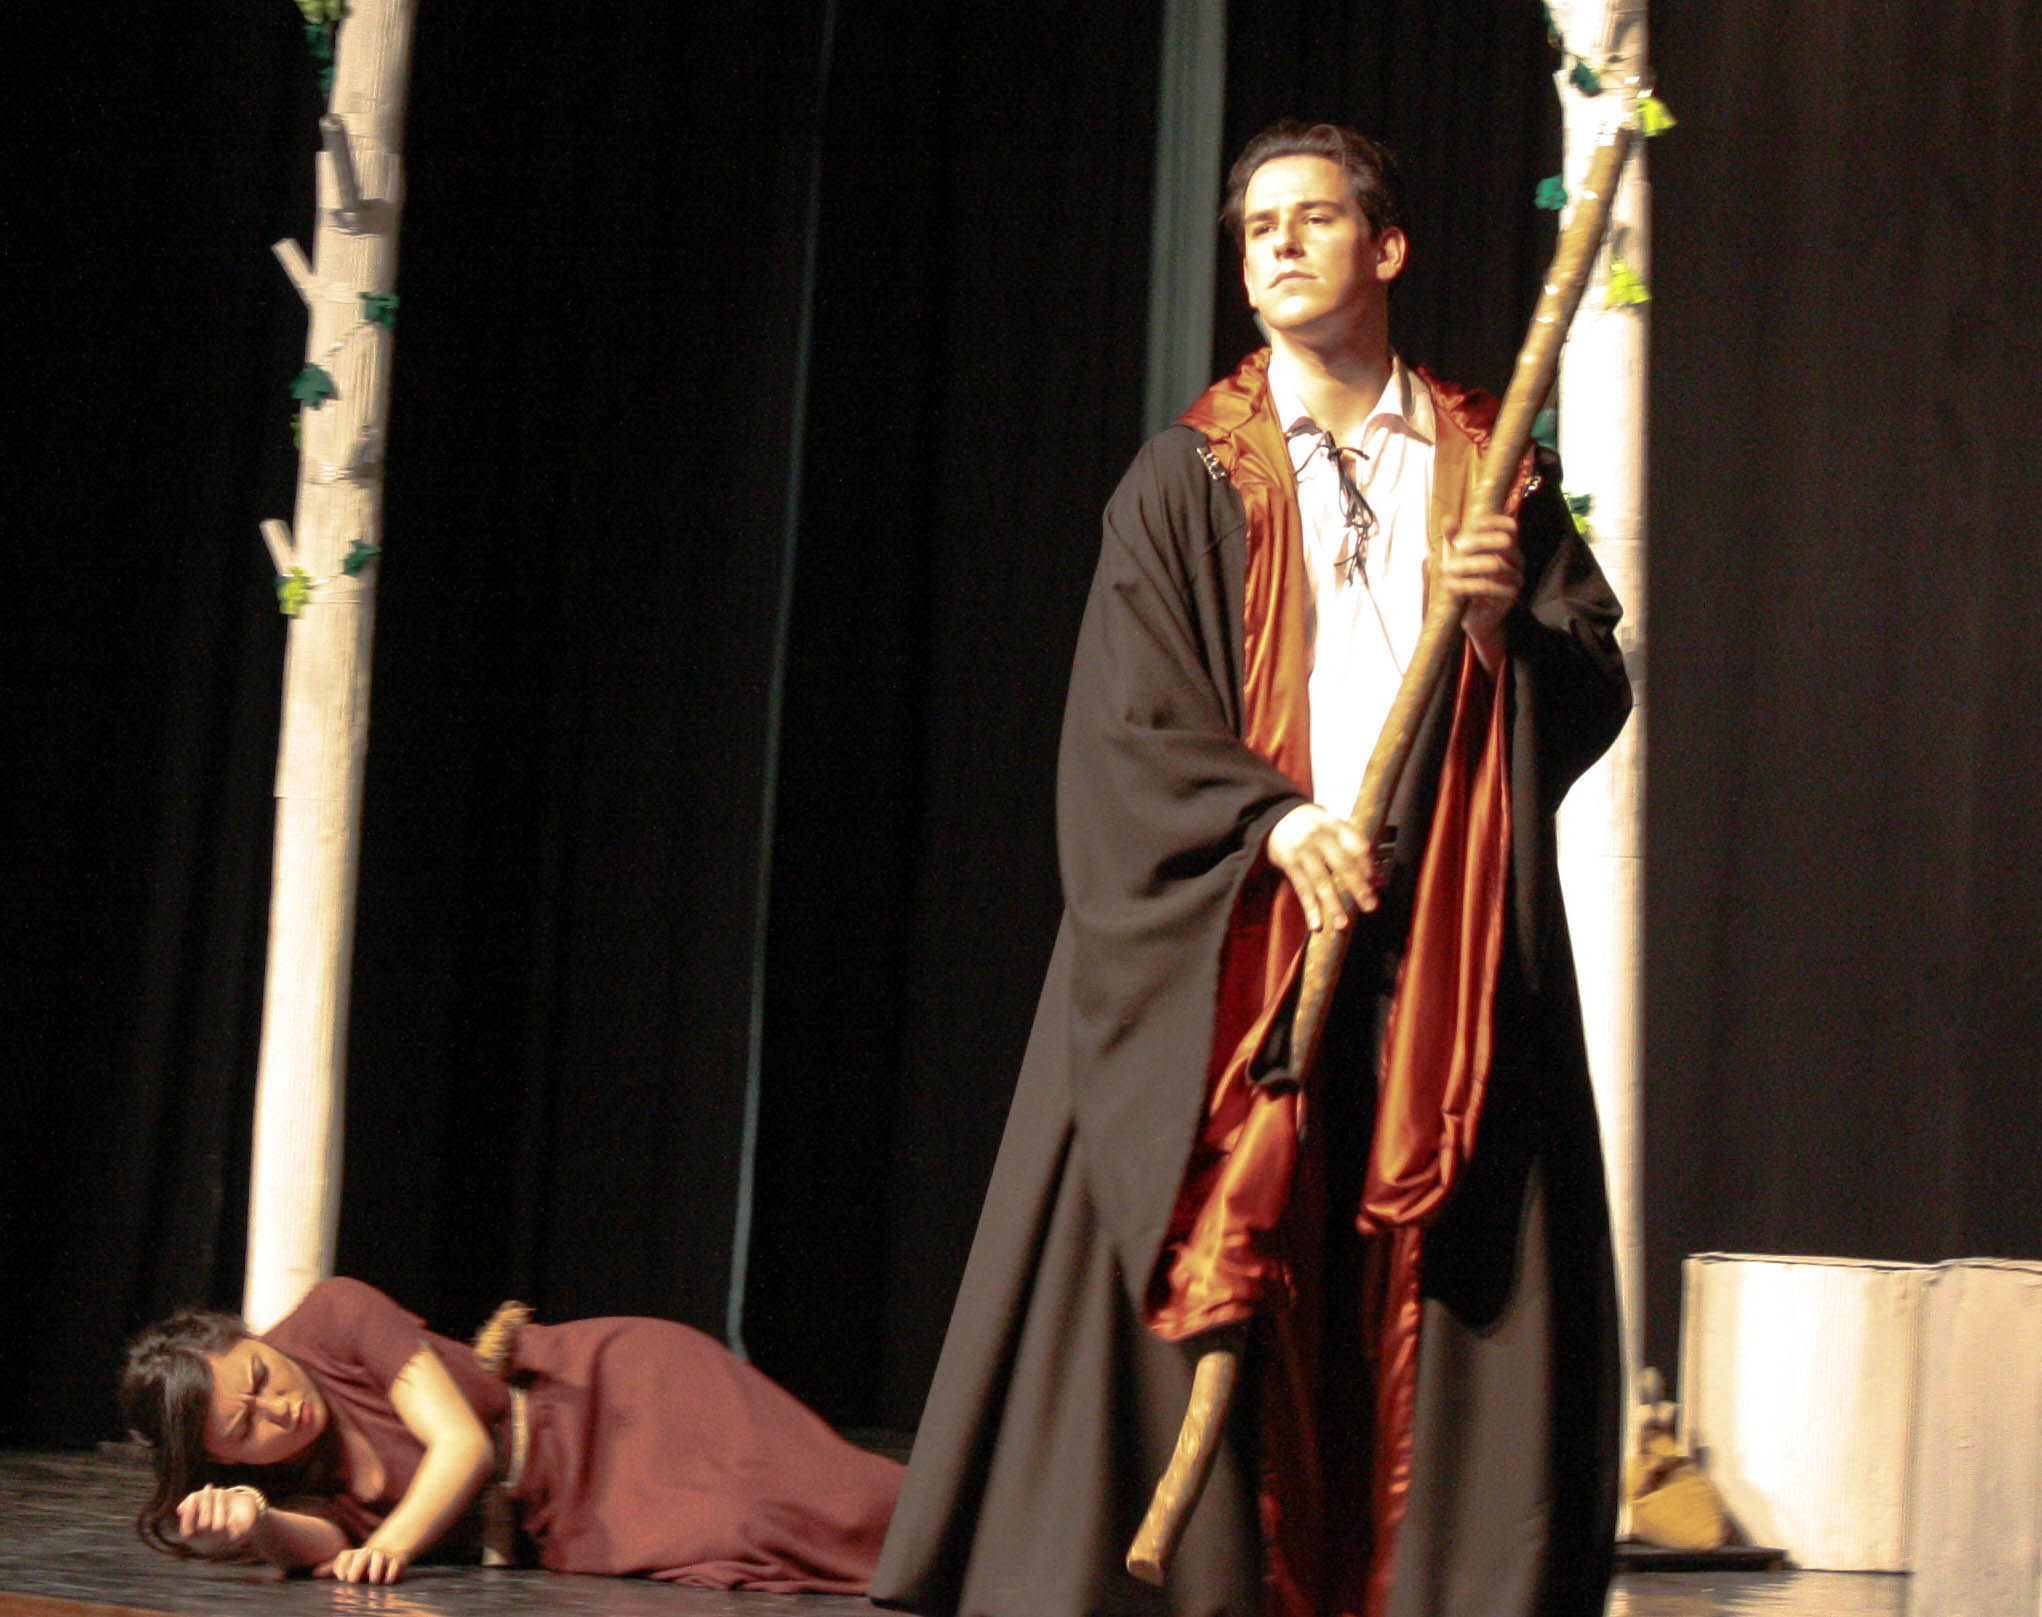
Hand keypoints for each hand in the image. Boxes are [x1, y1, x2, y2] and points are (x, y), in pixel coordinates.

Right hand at [174, 1484, 264, 1554]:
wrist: (240, 1508)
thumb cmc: (214, 1504)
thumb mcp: (201, 1500)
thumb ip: (189, 1504)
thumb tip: (180, 1510)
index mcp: (195, 1537)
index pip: (186, 1531)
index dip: (188, 1515)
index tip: (193, 1496)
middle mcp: (207, 1540)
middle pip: (204, 1523)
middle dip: (206, 1503)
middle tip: (209, 1486)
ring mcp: (221, 1539)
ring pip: (218, 1525)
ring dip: (219, 1504)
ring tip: (221, 1490)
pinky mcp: (236, 1536)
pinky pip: (234, 1533)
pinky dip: (232, 1522)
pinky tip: (232, 1513)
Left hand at [318, 1544, 409, 1583]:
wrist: (390, 1549)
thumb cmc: (364, 1562)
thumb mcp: (349, 1563)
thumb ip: (333, 1568)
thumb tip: (314, 1573)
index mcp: (355, 1554)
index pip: (345, 1557)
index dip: (342, 1566)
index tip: (341, 1577)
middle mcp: (369, 1553)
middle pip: (361, 1557)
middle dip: (356, 1569)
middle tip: (352, 1580)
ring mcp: (384, 1556)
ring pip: (379, 1561)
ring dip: (375, 1572)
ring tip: (373, 1580)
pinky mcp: (398, 1561)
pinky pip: (394, 1567)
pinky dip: (390, 1575)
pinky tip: (387, 1580)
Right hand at [1266, 804, 1376, 930]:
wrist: (1275, 816)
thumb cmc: (1311, 825)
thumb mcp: (1332, 824)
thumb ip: (1352, 847)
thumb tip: (1377, 878)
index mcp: (1335, 826)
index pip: (1357, 846)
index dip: (1368, 865)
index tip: (1376, 882)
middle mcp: (1320, 837)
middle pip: (1343, 864)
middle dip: (1358, 888)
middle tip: (1370, 906)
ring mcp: (1303, 851)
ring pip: (1321, 881)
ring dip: (1333, 905)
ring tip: (1342, 924)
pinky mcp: (1289, 863)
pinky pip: (1302, 888)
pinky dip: (1310, 908)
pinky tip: (1316, 924)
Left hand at [1440, 511, 1523, 655]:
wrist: (1474, 617)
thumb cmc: (1468, 582)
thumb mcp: (1459, 559)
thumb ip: (1454, 539)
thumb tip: (1447, 521)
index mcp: (1508, 547)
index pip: (1510, 527)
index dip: (1493, 522)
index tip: (1469, 525)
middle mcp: (1517, 560)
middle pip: (1505, 542)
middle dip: (1479, 541)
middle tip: (1456, 547)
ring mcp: (1516, 579)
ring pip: (1496, 565)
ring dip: (1467, 565)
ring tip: (1446, 569)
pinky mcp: (1509, 597)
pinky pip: (1489, 588)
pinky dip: (1466, 585)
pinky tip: (1449, 586)